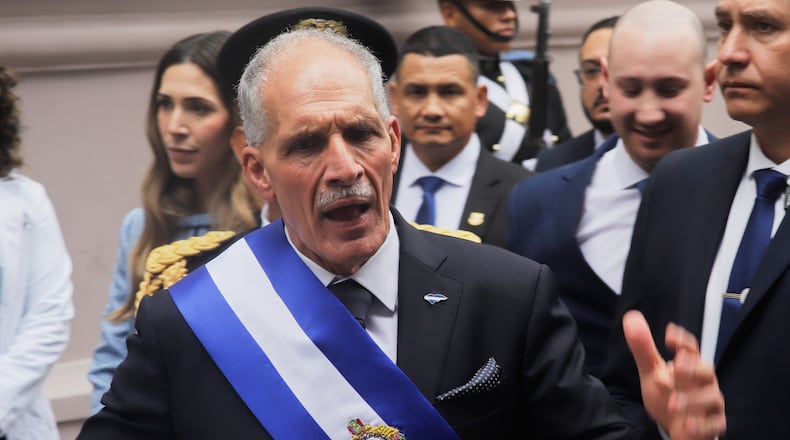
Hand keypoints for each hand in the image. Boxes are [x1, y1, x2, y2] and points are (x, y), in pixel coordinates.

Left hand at [623, 310, 725, 439]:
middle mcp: (703, 381)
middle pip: (707, 370)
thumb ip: (642, 347)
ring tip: (673, 403)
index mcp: (689, 364)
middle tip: (677, 368)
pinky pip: (715, 424)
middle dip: (694, 368)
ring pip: (712, 397)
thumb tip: (631, 317)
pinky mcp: (713, 424)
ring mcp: (710, 403)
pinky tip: (687, 425)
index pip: (690, 348)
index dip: (683, 341)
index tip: (670, 336)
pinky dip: (702, 425)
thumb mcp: (651, 370)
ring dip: (693, 399)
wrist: (676, 424)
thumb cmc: (667, 392)